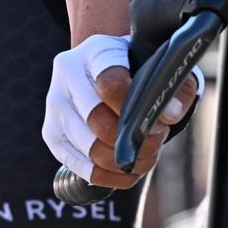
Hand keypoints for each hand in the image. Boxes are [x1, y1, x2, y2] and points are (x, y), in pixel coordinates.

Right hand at [41, 32, 201, 185]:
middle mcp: (67, 74)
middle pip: (96, 120)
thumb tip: (171, 115)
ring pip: (88, 147)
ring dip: (122, 161)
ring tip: (145, 157)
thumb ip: (176, 86)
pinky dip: (108, 176)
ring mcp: (55, 105)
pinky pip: (79, 166)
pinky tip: (128, 172)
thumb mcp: (160, 66)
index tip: (158, 124)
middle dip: (131, 140)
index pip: (110, 84)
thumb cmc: (136, 67)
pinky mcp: (51, 133)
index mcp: (95, 51)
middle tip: (155, 142)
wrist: (102, 67)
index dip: (134, 110)